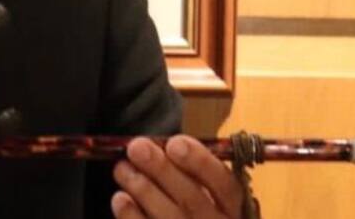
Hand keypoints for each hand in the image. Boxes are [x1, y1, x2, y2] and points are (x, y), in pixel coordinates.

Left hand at [111, 135, 243, 218]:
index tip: (174, 144)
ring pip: (170, 218)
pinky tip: (121, 198)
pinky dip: (132, 216)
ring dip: (143, 189)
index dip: (200, 162)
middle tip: (137, 147)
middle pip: (192, 201)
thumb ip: (186, 168)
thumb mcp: (202, 187)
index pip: (224, 184)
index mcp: (233, 207)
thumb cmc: (194, 207)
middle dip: (162, 170)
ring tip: (122, 168)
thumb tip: (153, 145)